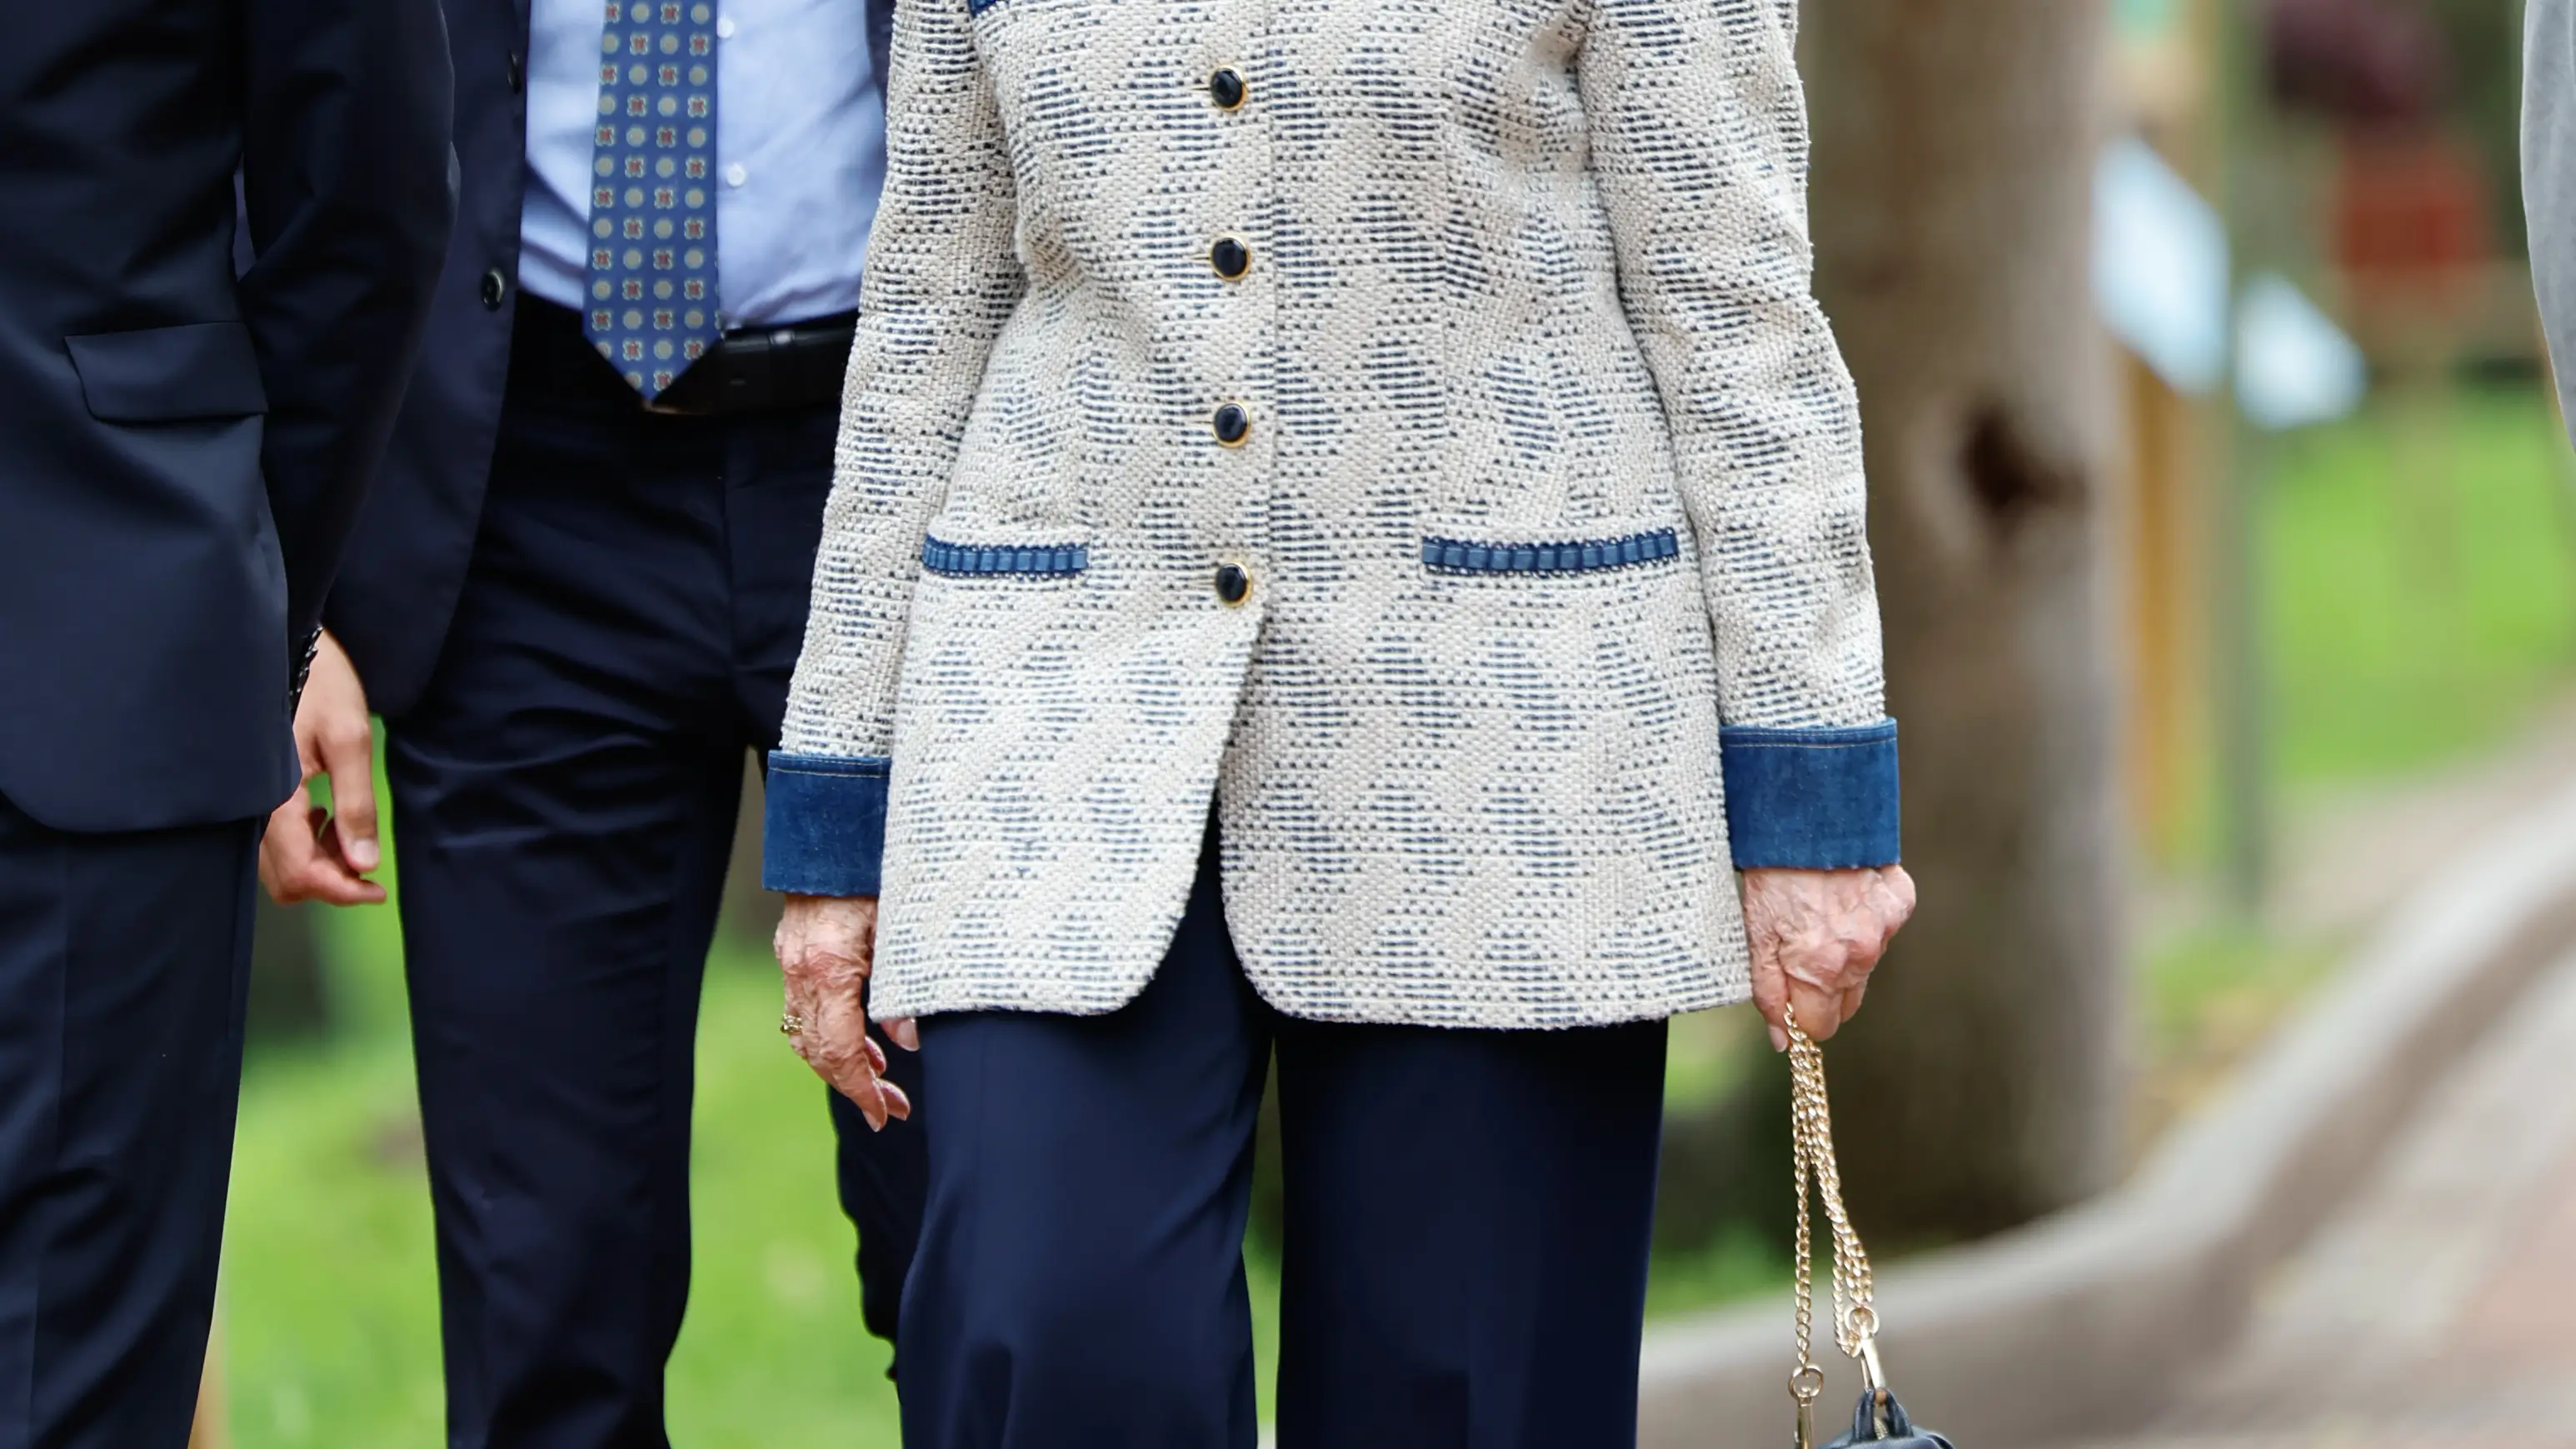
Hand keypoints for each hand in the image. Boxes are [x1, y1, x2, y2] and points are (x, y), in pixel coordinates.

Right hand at [260, 630, 385, 905]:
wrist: (292, 649)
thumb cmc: (322, 687)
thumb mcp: (350, 740)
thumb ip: (356, 805)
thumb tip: (364, 864)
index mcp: (272, 797)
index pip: (299, 873)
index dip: (341, 891)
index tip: (376, 888)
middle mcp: (252, 808)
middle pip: (286, 880)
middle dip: (331, 880)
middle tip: (365, 852)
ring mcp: (250, 805)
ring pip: (281, 867)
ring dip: (321, 863)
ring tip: (345, 823)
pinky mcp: (255, 798)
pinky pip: (277, 845)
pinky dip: (308, 845)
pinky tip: (326, 814)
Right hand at [775, 894, 917, 1128]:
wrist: (834, 834)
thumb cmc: (875, 875)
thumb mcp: (903, 929)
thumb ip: (904, 987)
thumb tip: (907, 1040)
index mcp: (830, 966)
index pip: (840, 1048)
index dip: (860, 1088)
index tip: (882, 1114)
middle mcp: (802, 971)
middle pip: (818, 1051)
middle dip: (853, 1086)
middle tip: (889, 1110)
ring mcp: (792, 963)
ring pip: (807, 1035)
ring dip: (841, 1065)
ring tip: (880, 1084)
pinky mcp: (794, 955)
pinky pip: (806, 1011)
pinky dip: (832, 1036)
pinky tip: (864, 1045)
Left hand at [1743, 865, 1916, 1048]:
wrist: (1804, 819)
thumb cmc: (1771, 877)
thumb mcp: (1755, 937)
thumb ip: (1769, 993)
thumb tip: (1782, 1040)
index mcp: (1821, 969)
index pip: (1822, 1026)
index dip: (1802, 1016)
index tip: (1791, 998)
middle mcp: (1860, 954)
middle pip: (1847, 1001)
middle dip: (1824, 989)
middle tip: (1801, 952)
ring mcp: (1884, 928)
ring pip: (1865, 965)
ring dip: (1845, 952)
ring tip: (1818, 916)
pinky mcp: (1899, 902)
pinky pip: (1885, 928)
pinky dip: (1867, 920)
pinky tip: (1844, 897)